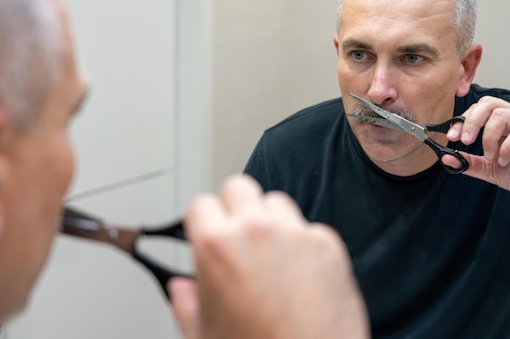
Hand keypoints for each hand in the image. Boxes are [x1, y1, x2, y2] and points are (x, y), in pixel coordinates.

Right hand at [170, 174, 368, 338]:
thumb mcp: (203, 336)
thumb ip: (186, 304)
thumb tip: (181, 289)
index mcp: (216, 245)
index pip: (201, 204)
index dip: (203, 222)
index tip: (208, 232)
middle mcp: (257, 229)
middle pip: (240, 186)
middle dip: (236, 207)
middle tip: (240, 236)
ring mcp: (296, 233)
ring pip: (277, 202)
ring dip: (272, 221)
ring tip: (273, 256)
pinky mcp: (328, 244)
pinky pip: (310, 228)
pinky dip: (305, 244)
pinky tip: (302, 274)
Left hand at [445, 96, 509, 198]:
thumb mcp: (490, 170)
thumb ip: (470, 163)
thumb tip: (446, 159)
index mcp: (502, 121)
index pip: (479, 108)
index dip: (462, 119)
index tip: (451, 136)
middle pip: (488, 103)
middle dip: (472, 121)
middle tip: (465, 141)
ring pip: (502, 114)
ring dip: (489, 136)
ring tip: (490, 156)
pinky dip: (507, 146)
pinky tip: (504, 160)